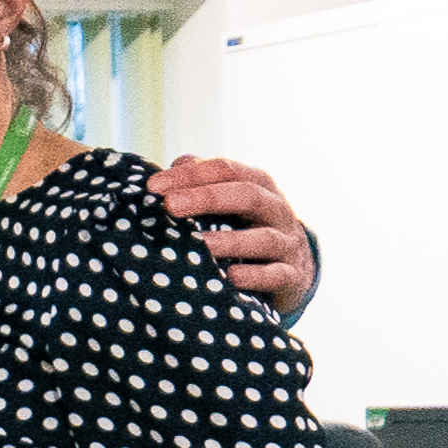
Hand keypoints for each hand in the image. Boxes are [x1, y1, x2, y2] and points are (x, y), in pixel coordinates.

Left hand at [149, 152, 312, 316]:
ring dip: (230, 241)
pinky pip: (276, 275)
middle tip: (171, 205)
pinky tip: (231, 277)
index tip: (153, 187)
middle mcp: (276, 210)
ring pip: (264, 238)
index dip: (190, 175)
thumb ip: (199, 186)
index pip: (226, 170)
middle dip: (208, 198)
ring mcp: (287, 244)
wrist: (294, 268)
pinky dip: (254, 276)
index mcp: (258, 186)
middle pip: (248, 195)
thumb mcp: (228, 203)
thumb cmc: (246, 229)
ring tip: (200, 244)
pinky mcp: (292, 276)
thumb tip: (163, 176)